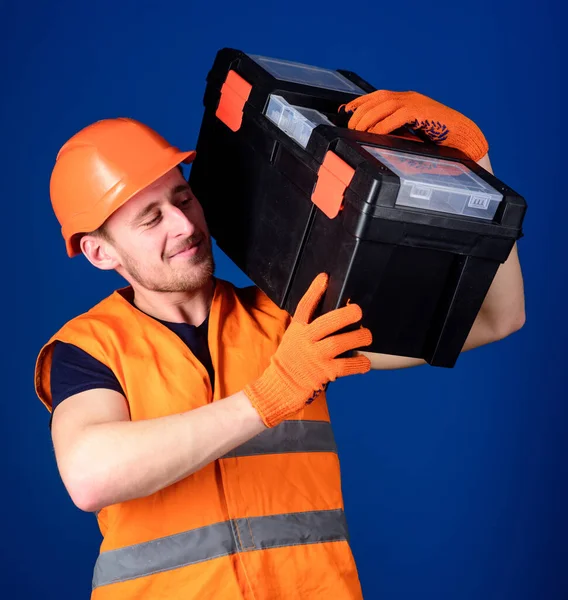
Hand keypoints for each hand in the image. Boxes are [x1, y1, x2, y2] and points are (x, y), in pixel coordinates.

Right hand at [244, 273, 371, 426]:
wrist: (279, 387)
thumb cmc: (290, 360)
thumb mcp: (293, 339)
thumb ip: (308, 327)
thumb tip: (333, 313)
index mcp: (298, 330)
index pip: (305, 306)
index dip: (314, 291)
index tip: (325, 278)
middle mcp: (305, 341)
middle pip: (327, 323)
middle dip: (345, 315)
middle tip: (358, 311)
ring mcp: (315, 358)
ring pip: (339, 343)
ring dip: (357, 338)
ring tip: (367, 336)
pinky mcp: (323, 374)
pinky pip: (345, 366)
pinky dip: (359, 364)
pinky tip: (366, 362)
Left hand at [344, 90, 487, 161]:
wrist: (464, 137)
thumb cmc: (439, 139)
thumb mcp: (412, 133)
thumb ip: (396, 131)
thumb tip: (374, 139)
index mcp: (406, 100)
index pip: (377, 96)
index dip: (359, 103)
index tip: (345, 111)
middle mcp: (410, 98)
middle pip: (377, 98)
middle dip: (360, 112)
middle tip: (351, 127)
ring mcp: (417, 103)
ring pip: (385, 104)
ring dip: (368, 118)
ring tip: (358, 131)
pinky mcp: (423, 112)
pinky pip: (398, 115)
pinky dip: (383, 125)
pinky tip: (374, 134)